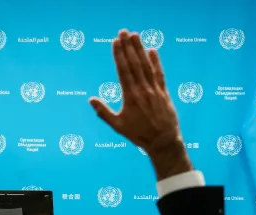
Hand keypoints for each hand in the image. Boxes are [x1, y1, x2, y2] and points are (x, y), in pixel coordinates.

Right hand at [89, 30, 191, 180]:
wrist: (162, 141)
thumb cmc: (138, 135)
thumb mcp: (117, 126)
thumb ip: (104, 112)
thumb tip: (90, 99)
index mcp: (130, 97)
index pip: (123, 71)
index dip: (119, 55)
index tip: (115, 42)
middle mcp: (143, 90)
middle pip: (134, 64)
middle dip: (128, 47)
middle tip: (124, 32)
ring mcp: (154, 90)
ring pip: (146, 66)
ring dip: (140, 49)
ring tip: (136, 35)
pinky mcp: (164, 92)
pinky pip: (159, 74)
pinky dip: (156, 62)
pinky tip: (152, 50)